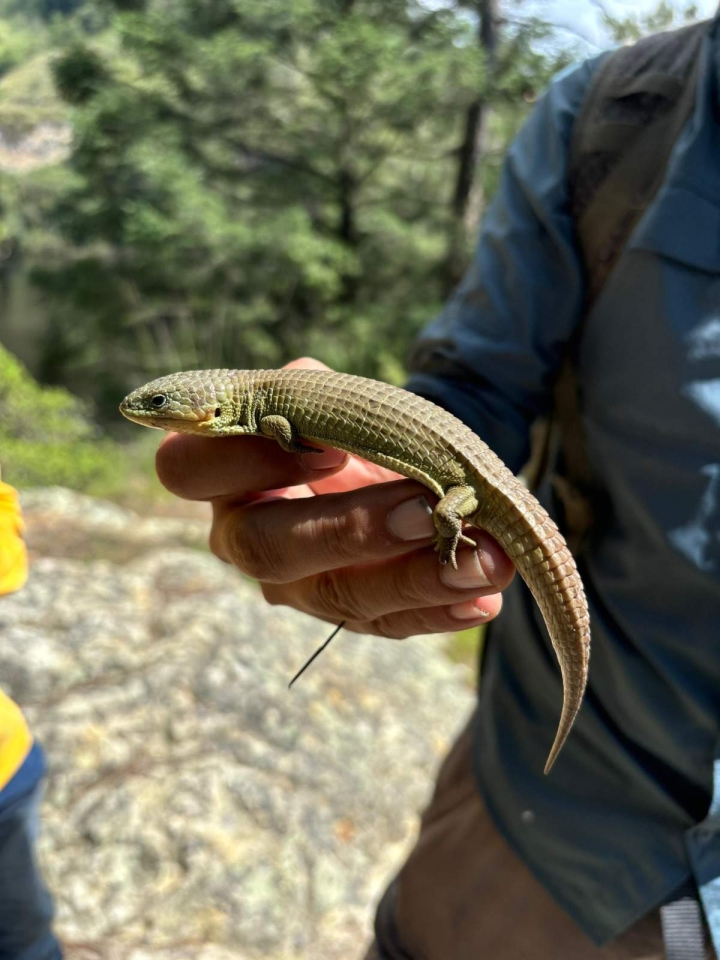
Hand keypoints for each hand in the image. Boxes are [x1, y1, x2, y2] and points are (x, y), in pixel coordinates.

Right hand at [155, 358, 514, 639]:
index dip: (251, 460)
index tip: (330, 447)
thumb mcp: (325, 399)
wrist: (380, 465)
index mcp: (218, 471)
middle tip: (425, 512)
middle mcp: (241, 535)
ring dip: (415, 579)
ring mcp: (290, 585)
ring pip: (335, 596)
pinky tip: (483, 599)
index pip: (189, 469)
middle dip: (351, 532)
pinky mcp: (341, 613)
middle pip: (267, 548)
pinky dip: (437, 611)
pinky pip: (382, 623)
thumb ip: (315, 397)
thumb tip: (316, 397)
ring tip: (485, 561)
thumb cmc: (340, 423)